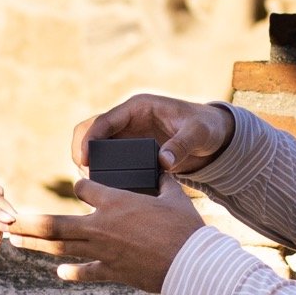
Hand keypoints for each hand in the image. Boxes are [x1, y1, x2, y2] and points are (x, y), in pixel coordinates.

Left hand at [7, 177, 203, 291]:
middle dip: (26, 222)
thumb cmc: (185, 227)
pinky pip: (85, 272)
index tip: (80, 186)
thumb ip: (161, 181)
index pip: (84, 188)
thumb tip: (163, 167)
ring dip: (34, 245)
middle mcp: (100, 225)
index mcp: (115, 200)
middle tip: (5, 221)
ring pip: (59, 248)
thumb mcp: (173, 195)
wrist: (190, 264)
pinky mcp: (111, 272)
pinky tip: (59, 272)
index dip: (81, 185)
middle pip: (53, 224)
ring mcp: (102, 252)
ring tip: (14, 242)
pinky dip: (72, 272)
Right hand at [72, 90, 235, 181]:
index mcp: (139, 107)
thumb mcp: (198, 133)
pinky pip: (107, 158)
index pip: (105, 120)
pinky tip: (102, 187)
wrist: (214, 136)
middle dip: (82, 148)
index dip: (91, 138)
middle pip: (91, 129)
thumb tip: (164, 162)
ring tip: (90, 184)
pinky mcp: (130, 150)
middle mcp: (128, 119)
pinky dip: (100, 169)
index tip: (85, 159)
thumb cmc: (206, 127)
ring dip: (88, 161)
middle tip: (84, 174)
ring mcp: (127, 134)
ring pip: (95, 144)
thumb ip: (182, 145)